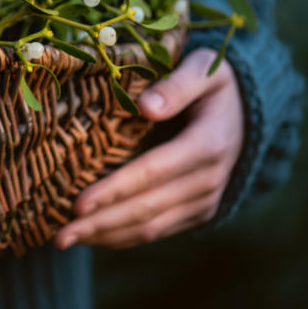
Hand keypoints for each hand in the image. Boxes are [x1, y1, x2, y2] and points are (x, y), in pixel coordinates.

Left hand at [54, 48, 243, 249]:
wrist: (250, 111)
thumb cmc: (214, 83)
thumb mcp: (203, 70)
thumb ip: (177, 85)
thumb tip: (146, 106)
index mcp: (207, 144)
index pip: (152, 172)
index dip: (114, 190)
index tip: (78, 204)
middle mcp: (208, 180)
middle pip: (146, 209)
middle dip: (99, 224)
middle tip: (57, 236)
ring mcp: (204, 200)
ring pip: (150, 228)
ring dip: (106, 237)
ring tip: (64, 239)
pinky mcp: (198, 211)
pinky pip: (158, 230)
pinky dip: (123, 237)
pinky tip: (92, 237)